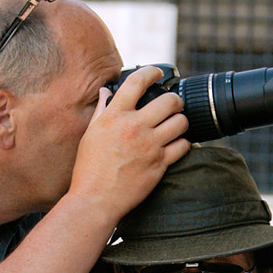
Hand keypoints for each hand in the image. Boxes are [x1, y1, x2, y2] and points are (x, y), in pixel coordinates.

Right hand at [68, 66, 189, 221]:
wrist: (96, 200)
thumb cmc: (89, 169)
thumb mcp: (90, 135)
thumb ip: (101, 111)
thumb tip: (106, 92)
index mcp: (115, 116)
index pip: (137, 82)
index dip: (151, 72)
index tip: (157, 74)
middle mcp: (134, 127)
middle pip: (169, 101)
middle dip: (175, 100)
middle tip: (173, 105)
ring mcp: (149, 146)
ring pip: (180, 122)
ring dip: (181, 121)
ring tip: (176, 125)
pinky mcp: (160, 164)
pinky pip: (183, 146)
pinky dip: (184, 144)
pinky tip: (178, 144)